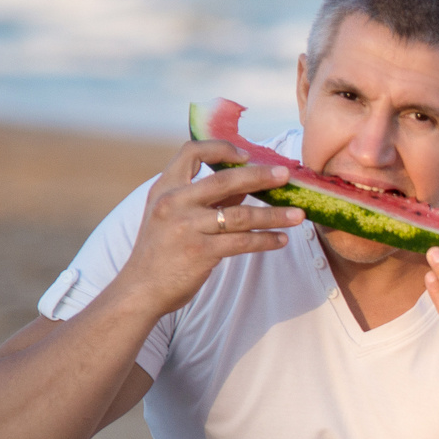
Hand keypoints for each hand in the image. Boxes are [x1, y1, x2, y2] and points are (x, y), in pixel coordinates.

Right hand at [114, 140, 303, 315]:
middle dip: (261, 176)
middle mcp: (174, 202)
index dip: (220, 149)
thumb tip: (246, 184)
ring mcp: (187, 227)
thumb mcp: (173, 216)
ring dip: (274, 215)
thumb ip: (206, 199)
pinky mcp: (200, 252)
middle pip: (226, 180)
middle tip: (287, 175)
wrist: (140, 289)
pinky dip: (265, 240)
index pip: (191, 152)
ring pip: (241, 214)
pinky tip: (280, 240)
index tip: (246, 155)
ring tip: (298, 215)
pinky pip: (242, 242)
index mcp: (165, 188)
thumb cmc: (161, 251)